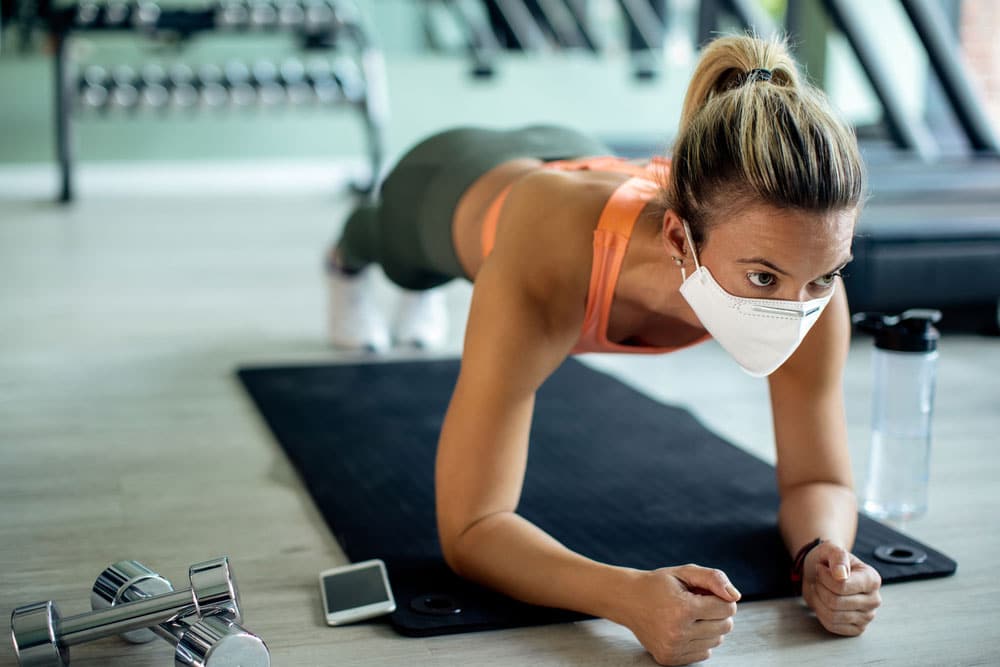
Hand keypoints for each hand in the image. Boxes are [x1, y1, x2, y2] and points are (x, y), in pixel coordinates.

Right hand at [619, 564, 739, 665]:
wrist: (627, 600)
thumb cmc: (658, 585)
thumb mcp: (684, 572)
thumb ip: (713, 578)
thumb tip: (735, 597)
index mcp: (682, 609)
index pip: (726, 608)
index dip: (721, 597)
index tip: (706, 592)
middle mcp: (677, 632)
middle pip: (725, 626)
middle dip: (717, 612)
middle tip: (698, 603)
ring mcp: (673, 648)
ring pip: (716, 641)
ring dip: (709, 627)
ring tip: (690, 615)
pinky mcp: (669, 659)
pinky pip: (704, 653)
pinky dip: (700, 640)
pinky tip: (684, 628)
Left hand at [801, 542, 881, 635]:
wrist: (821, 573)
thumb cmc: (828, 561)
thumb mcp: (831, 550)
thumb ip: (838, 558)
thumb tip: (841, 575)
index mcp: (872, 579)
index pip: (842, 586)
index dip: (824, 577)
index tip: (821, 568)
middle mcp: (874, 600)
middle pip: (835, 602)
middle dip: (820, 589)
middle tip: (819, 580)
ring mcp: (867, 616)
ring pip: (832, 616)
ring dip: (818, 601)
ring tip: (820, 590)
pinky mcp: (857, 628)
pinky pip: (832, 625)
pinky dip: (820, 613)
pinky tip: (822, 602)